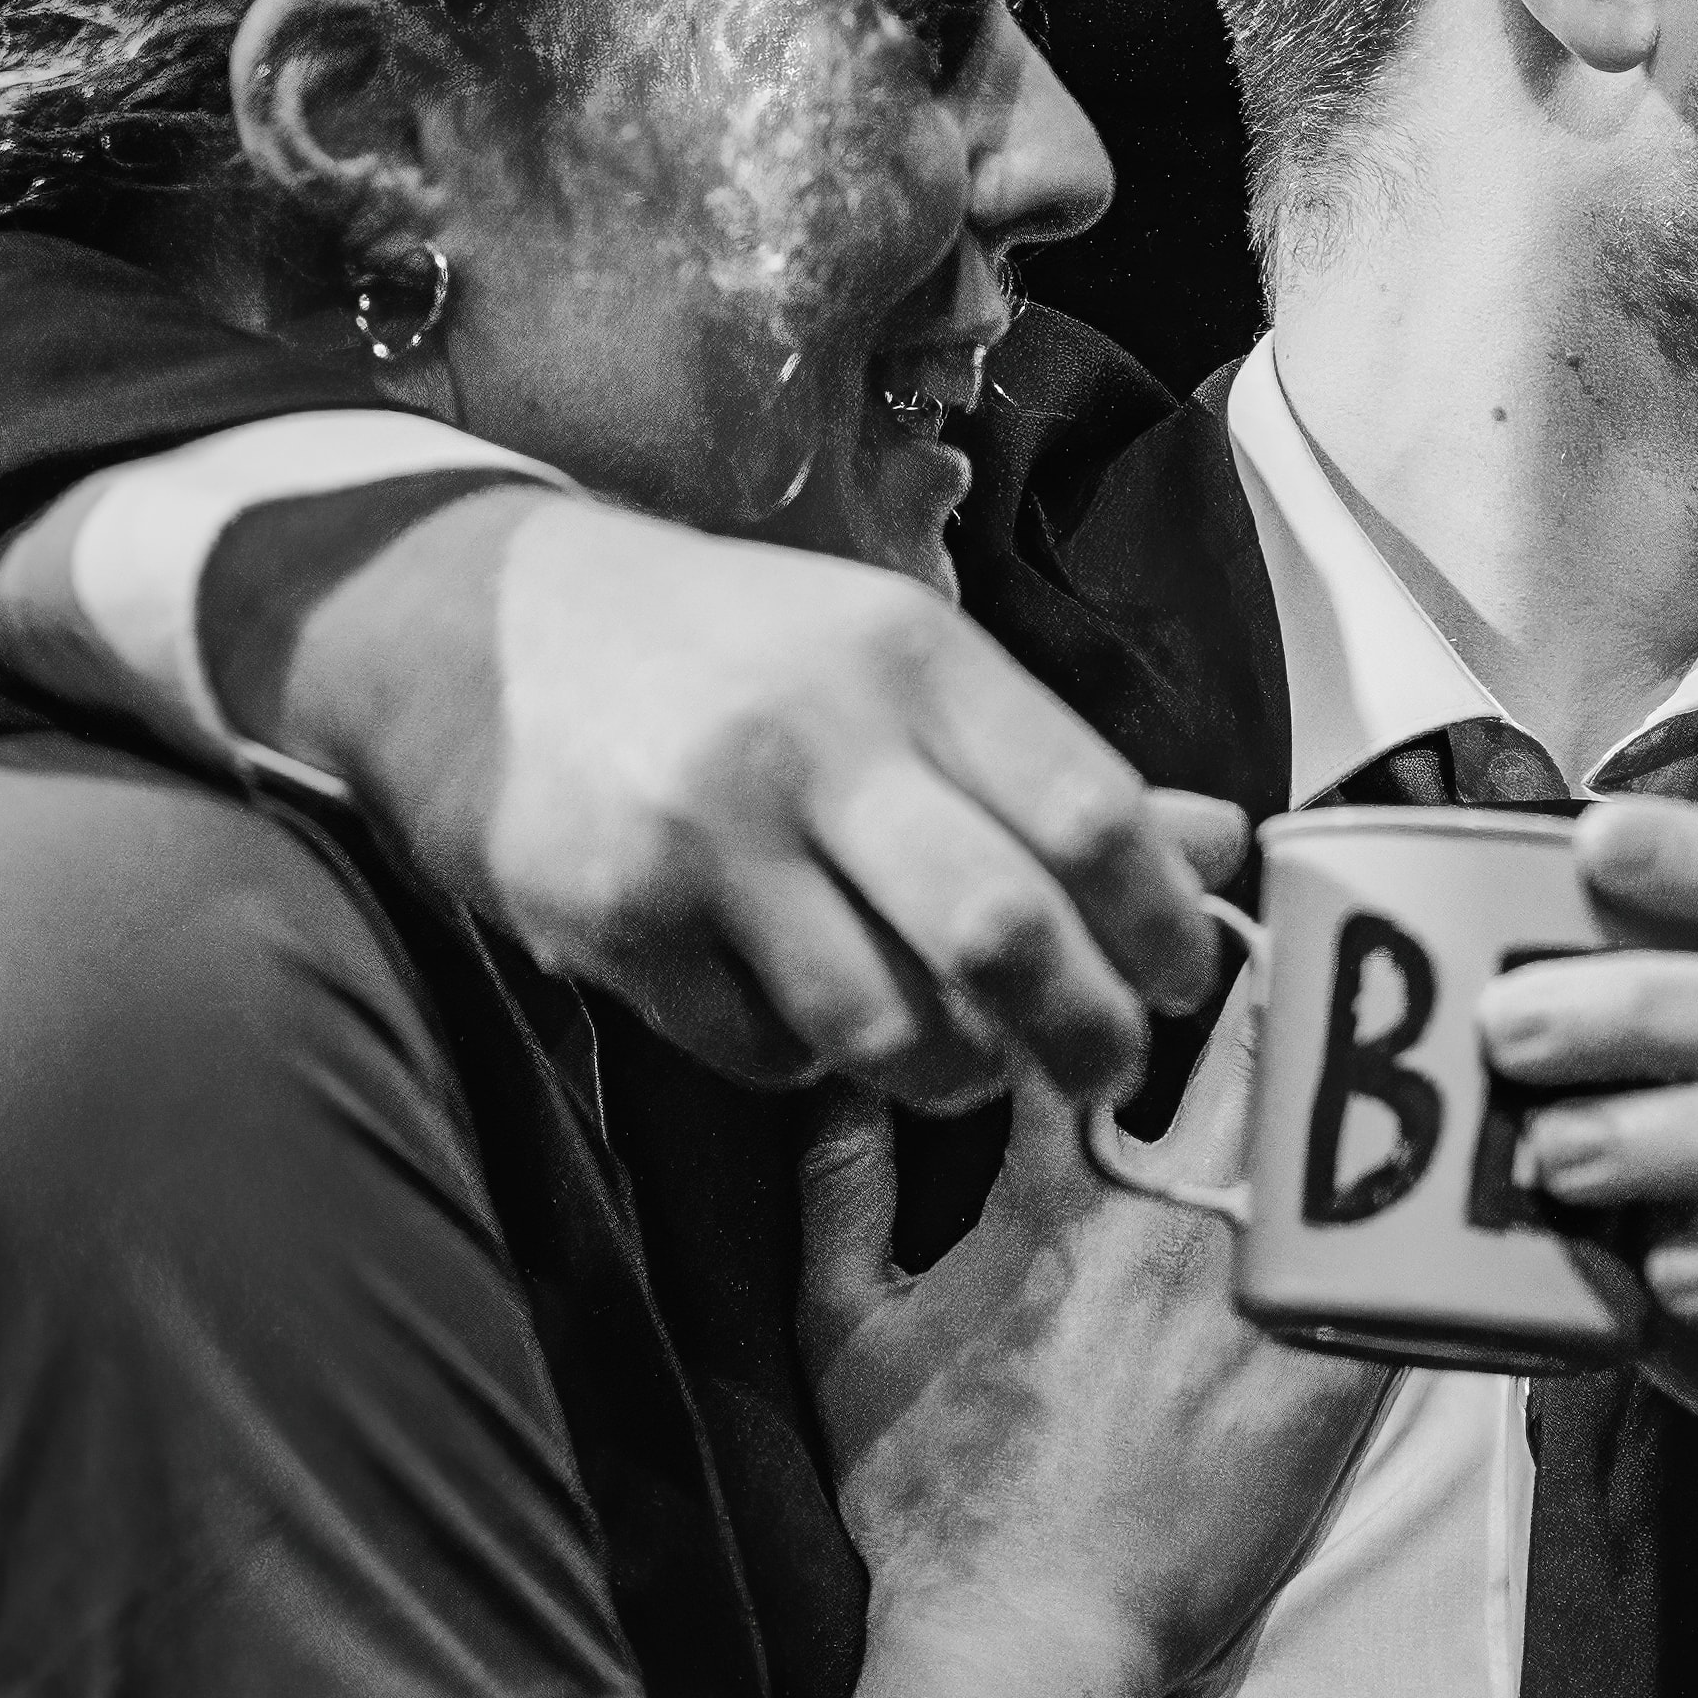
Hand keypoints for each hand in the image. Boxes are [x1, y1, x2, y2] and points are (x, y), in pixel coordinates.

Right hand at [285, 494, 1245, 1113]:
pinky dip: (804, 1062)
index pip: (1090, 813)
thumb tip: (1223, 852)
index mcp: (912, 656)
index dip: (1161, 927)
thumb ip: (1052, 767)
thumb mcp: (895, 664)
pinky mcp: (612, 916)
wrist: (475, 626)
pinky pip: (762, 1054)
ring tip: (950, 1053)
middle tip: (1100, 1069)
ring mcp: (705, 832)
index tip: (1178, 980)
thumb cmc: (730, 657)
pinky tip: (789, 1003)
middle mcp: (814, 735)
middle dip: (1083, 1036)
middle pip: (1004, 936)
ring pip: (886, 1027)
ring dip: (946, 1071)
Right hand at [797, 981, 1385, 1697]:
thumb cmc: (928, 1491)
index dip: (1121, 928)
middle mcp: (1167, 1217)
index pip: (1092, 1004)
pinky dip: (1424, 1196)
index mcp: (1050, 1189)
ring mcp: (1261, 1292)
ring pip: (1340, 1124)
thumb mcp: (842, 1327)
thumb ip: (838, 1183)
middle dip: (1279, 961)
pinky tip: (1455, 1148)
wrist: (1027, 1633)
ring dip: (1365, 1061)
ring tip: (1399, 1007)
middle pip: (1250, 1036)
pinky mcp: (1330, 1369)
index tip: (1148, 891)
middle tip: (1307, 917)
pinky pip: (1402, 1254)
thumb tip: (830, 1069)